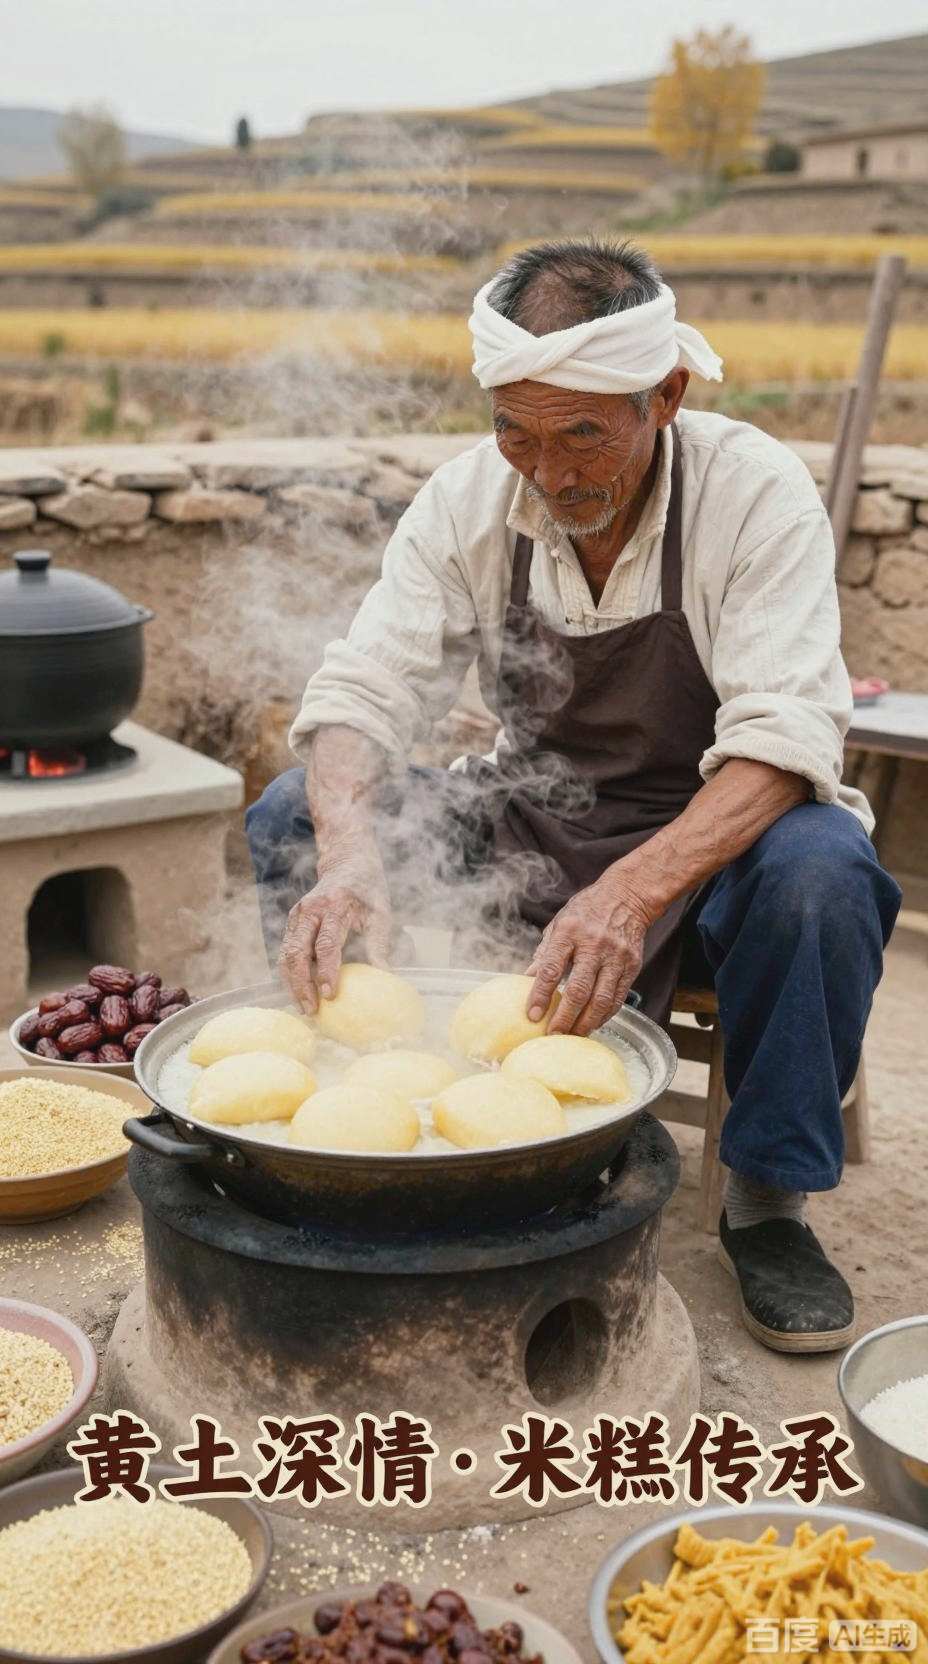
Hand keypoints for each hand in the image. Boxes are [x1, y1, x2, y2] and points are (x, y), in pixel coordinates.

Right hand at [279, 844, 391, 1014]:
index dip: (327, 971)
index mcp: (334, 905)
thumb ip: (379, 946)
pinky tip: (300, 991)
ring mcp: (298, 914)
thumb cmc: (368, 889)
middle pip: (297, 952)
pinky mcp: (293, 921)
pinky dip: (290, 973)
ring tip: (304, 1006)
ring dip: (292, 982)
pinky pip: (286, 951)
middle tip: (311, 1009)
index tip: (330, 995)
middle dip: (301, 984)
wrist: (348, 861)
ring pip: (286, 954)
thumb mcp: (380, 913)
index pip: (326, 943)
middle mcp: (310, 909)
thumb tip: (386, 978)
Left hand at [526, 870, 652, 1035]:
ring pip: (601, 1000)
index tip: (532, 1016)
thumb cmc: (588, 910)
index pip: (551, 969)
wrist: (628, 896)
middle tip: (553, 1035)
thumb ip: (544, 953)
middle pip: (578, 990)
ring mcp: (616, 956)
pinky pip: (617, 998)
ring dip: (586, 1023)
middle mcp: (594, 945)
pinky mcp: (632, 965)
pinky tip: (593, 1023)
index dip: (540, 995)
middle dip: (564, 1018)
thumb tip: (525, 980)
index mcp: (569, 932)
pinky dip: (604, 1015)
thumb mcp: (559, 923)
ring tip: (573, 1035)